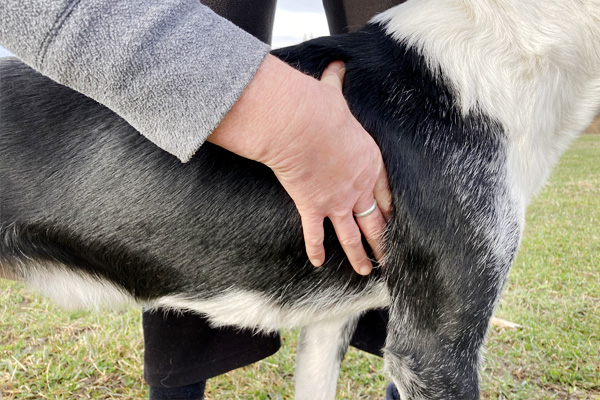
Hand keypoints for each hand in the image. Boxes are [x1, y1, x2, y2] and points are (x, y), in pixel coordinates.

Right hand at [208, 56, 391, 274]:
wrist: (301, 124)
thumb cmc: (320, 108)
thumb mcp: (333, 94)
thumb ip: (337, 84)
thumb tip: (336, 64)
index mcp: (370, 163)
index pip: (387, 192)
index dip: (394, 210)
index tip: (400, 222)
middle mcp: (358, 187)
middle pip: (377, 221)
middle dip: (386, 241)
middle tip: (394, 258)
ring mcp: (338, 200)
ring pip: (353, 235)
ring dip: (360, 255)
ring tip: (367, 271)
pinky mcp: (313, 206)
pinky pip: (315, 234)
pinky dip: (316, 249)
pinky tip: (318, 263)